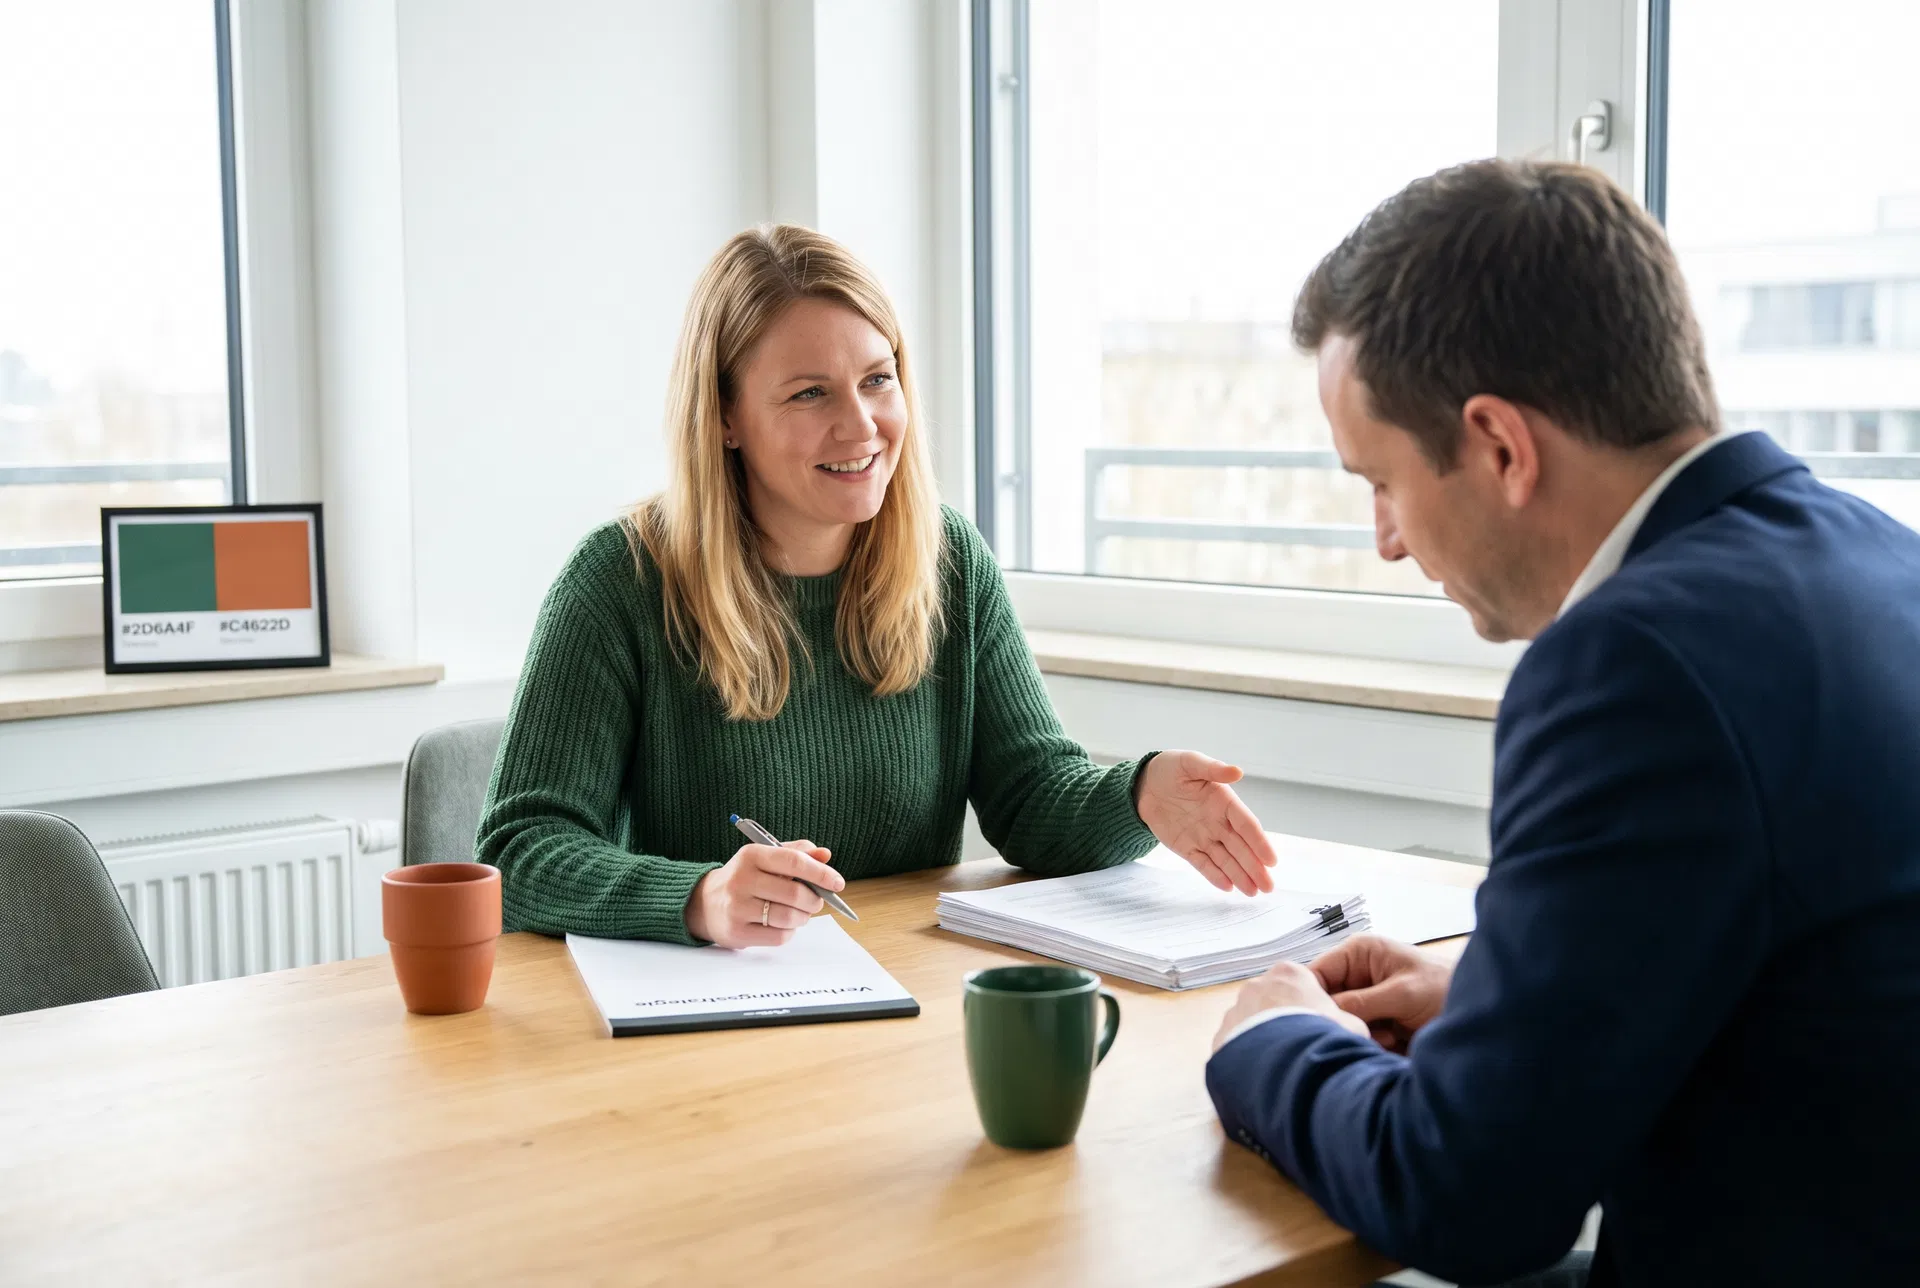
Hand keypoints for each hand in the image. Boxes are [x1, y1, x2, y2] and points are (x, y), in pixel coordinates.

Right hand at [685, 839, 842, 948]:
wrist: (704, 903)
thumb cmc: (744, 878)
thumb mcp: (765, 857)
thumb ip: (796, 853)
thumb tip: (825, 855)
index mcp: (751, 855)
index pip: (794, 861)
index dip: (821, 873)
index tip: (838, 882)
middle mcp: (742, 879)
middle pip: (795, 893)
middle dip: (814, 899)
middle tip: (816, 901)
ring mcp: (737, 907)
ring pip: (789, 917)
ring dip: (803, 917)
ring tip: (799, 913)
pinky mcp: (737, 932)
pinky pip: (779, 937)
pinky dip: (789, 932)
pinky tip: (782, 924)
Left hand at [1135, 750, 1277, 894]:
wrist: (1146, 783)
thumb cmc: (1172, 768)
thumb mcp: (1190, 763)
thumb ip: (1212, 769)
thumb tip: (1237, 772)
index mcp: (1225, 802)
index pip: (1247, 825)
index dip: (1259, 842)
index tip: (1271, 860)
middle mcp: (1219, 822)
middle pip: (1241, 848)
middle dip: (1255, 868)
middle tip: (1269, 887)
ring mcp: (1204, 837)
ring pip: (1225, 860)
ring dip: (1240, 876)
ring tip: (1253, 893)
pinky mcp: (1187, 847)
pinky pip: (1203, 864)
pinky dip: (1215, 876)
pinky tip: (1229, 888)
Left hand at [1212, 961, 1367, 1052]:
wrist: (1286, 1067)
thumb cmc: (1322, 1039)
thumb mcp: (1353, 1027)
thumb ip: (1348, 1022)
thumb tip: (1352, 1032)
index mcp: (1289, 973)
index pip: (1302, 983)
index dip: (1314, 1006)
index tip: (1322, 1026)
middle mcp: (1256, 986)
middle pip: (1275, 1002)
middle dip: (1287, 1021)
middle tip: (1303, 1047)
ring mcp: (1235, 1011)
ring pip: (1253, 1024)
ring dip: (1265, 1039)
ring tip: (1284, 1065)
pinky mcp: (1221, 1037)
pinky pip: (1237, 1046)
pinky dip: (1249, 1058)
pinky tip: (1265, 1074)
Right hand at [1311, 934, 1453, 1053]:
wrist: (1477, 1012)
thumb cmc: (1446, 988)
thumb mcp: (1402, 993)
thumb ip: (1361, 1002)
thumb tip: (1324, 1012)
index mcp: (1359, 953)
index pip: (1317, 973)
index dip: (1312, 996)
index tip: (1317, 1019)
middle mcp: (1358, 975)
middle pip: (1327, 1001)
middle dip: (1343, 1019)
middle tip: (1365, 1029)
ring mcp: (1366, 999)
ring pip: (1341, 1022)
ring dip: (1361, 1033)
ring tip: (1389, 1035)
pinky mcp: (1376, 1021)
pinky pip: (1358, 1035)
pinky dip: (1371, 1042)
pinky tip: (1394, 1040)